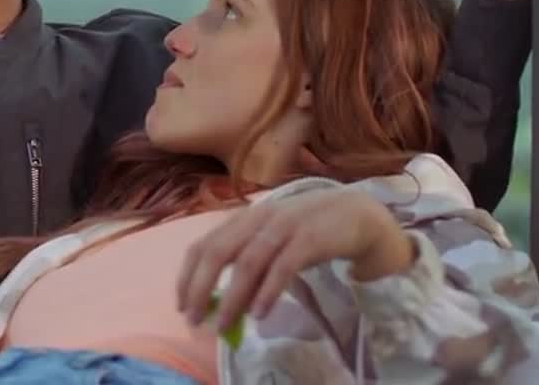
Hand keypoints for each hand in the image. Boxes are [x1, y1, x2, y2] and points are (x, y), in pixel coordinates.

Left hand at [176, 189, 415, 333]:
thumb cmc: (308, 231)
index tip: (181, 305)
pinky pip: (283, 267)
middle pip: (218, 252)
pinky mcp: (310, 238)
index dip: (187, 275)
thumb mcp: (271, 242)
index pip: (203, 244)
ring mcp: (284, 226)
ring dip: (232, 297)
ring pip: (248, 262)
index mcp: (244, 218)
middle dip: (200, 287)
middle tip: (194, 319)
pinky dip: (268, 291)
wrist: (357, 213)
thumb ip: (249, 265)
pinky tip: (259, 314)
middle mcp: (258, 218)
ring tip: (224, 326)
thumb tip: (226, 305)